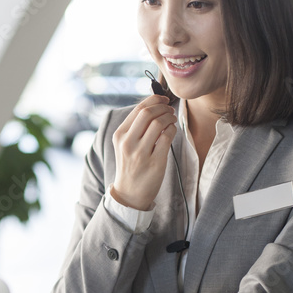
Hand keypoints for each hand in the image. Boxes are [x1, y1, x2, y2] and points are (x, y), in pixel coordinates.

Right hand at [111, 95, 176, 210]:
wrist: (129, 193)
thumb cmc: (131, 166)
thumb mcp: (125, 145)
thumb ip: (135, 127)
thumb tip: (154, 105)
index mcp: (120, 135)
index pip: (138, 109)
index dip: (154, 99)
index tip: (163, 99)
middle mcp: (128, 143)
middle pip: (148, 113)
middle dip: (163, 107)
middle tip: (170, 109)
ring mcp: (140, 153)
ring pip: (158, 123)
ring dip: (169, 118)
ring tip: (172, 120)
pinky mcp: (154, 162)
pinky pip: (167, 137)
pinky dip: (172, 130)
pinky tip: (172, 131)